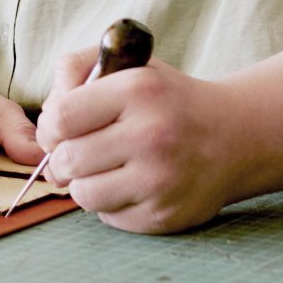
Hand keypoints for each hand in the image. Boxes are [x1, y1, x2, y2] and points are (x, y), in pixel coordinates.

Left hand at [34, 46, 245, 234]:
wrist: (235, 138)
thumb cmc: (168, 101)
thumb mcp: (130, 65)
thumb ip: (78, 68)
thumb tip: (48, 109)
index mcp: (138, 90)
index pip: (61, 117)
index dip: (48, 127)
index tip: (56, 130)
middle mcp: (151, 135)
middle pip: (67, 160)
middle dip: (61, 160)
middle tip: (74, 154)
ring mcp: (161, 180)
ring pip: (83, 195)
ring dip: (83, 184)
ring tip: (102, 170)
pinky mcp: (165, 215)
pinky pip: (109, 217)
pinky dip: (110, 204)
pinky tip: (130, 185)